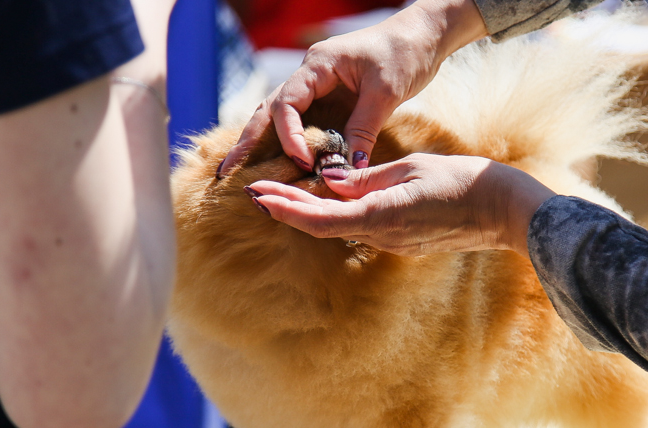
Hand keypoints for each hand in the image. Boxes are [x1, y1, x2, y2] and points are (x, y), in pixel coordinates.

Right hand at [217, 0, 487, 176]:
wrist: (421, 35)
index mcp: (317, 66)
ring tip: (238, 172)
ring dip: (260, 144)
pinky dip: (286, 144)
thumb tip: (347, 169)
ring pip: (278, 118)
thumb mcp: (385, 92)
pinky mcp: (328, 100)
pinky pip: (300, 124)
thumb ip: (364, 129)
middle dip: (248, 142)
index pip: (287, 104)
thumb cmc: (404, 54)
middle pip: (268, 111)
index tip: (302, 161)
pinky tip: (275, 166)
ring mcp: (316, 88)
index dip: (289, 136)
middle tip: (227, 172)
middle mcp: (309, 76)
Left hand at [248, 153, 555, 257]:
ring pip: (340, 227)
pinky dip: (337, 215)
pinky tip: (325, 202)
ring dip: (309, 212)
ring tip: (279, 193)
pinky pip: (361, 228)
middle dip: (288, 209)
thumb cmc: (461, 181)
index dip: (286, 210)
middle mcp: (382, 237)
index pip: (321, 219)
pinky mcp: (403, 242)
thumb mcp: (410, 169)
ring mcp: (393, 243)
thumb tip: (330, 183)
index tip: (258, 197)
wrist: (503, 212)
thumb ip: (367, 178)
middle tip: (256, 192)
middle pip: (323, 225)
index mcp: (381, 217)